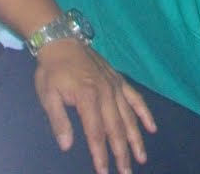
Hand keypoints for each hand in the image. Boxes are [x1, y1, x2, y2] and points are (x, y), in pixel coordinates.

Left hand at [33, 40, 156, 173]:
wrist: (61, 40)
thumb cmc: (52, 70)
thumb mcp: (47, 95)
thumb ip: (59, 121)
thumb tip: (67, 146)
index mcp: (87, 98)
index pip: (96, 133)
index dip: (100, 154)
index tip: (104, 172)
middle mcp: (106, 93)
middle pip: (116, 129)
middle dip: (122, 153)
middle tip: (126, 173)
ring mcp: (115, 86)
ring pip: (129, 117)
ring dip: (136, 139)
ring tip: (141, 158)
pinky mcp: (119, 80)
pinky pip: (136, 98)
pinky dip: (144, 113)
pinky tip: (152, 128)